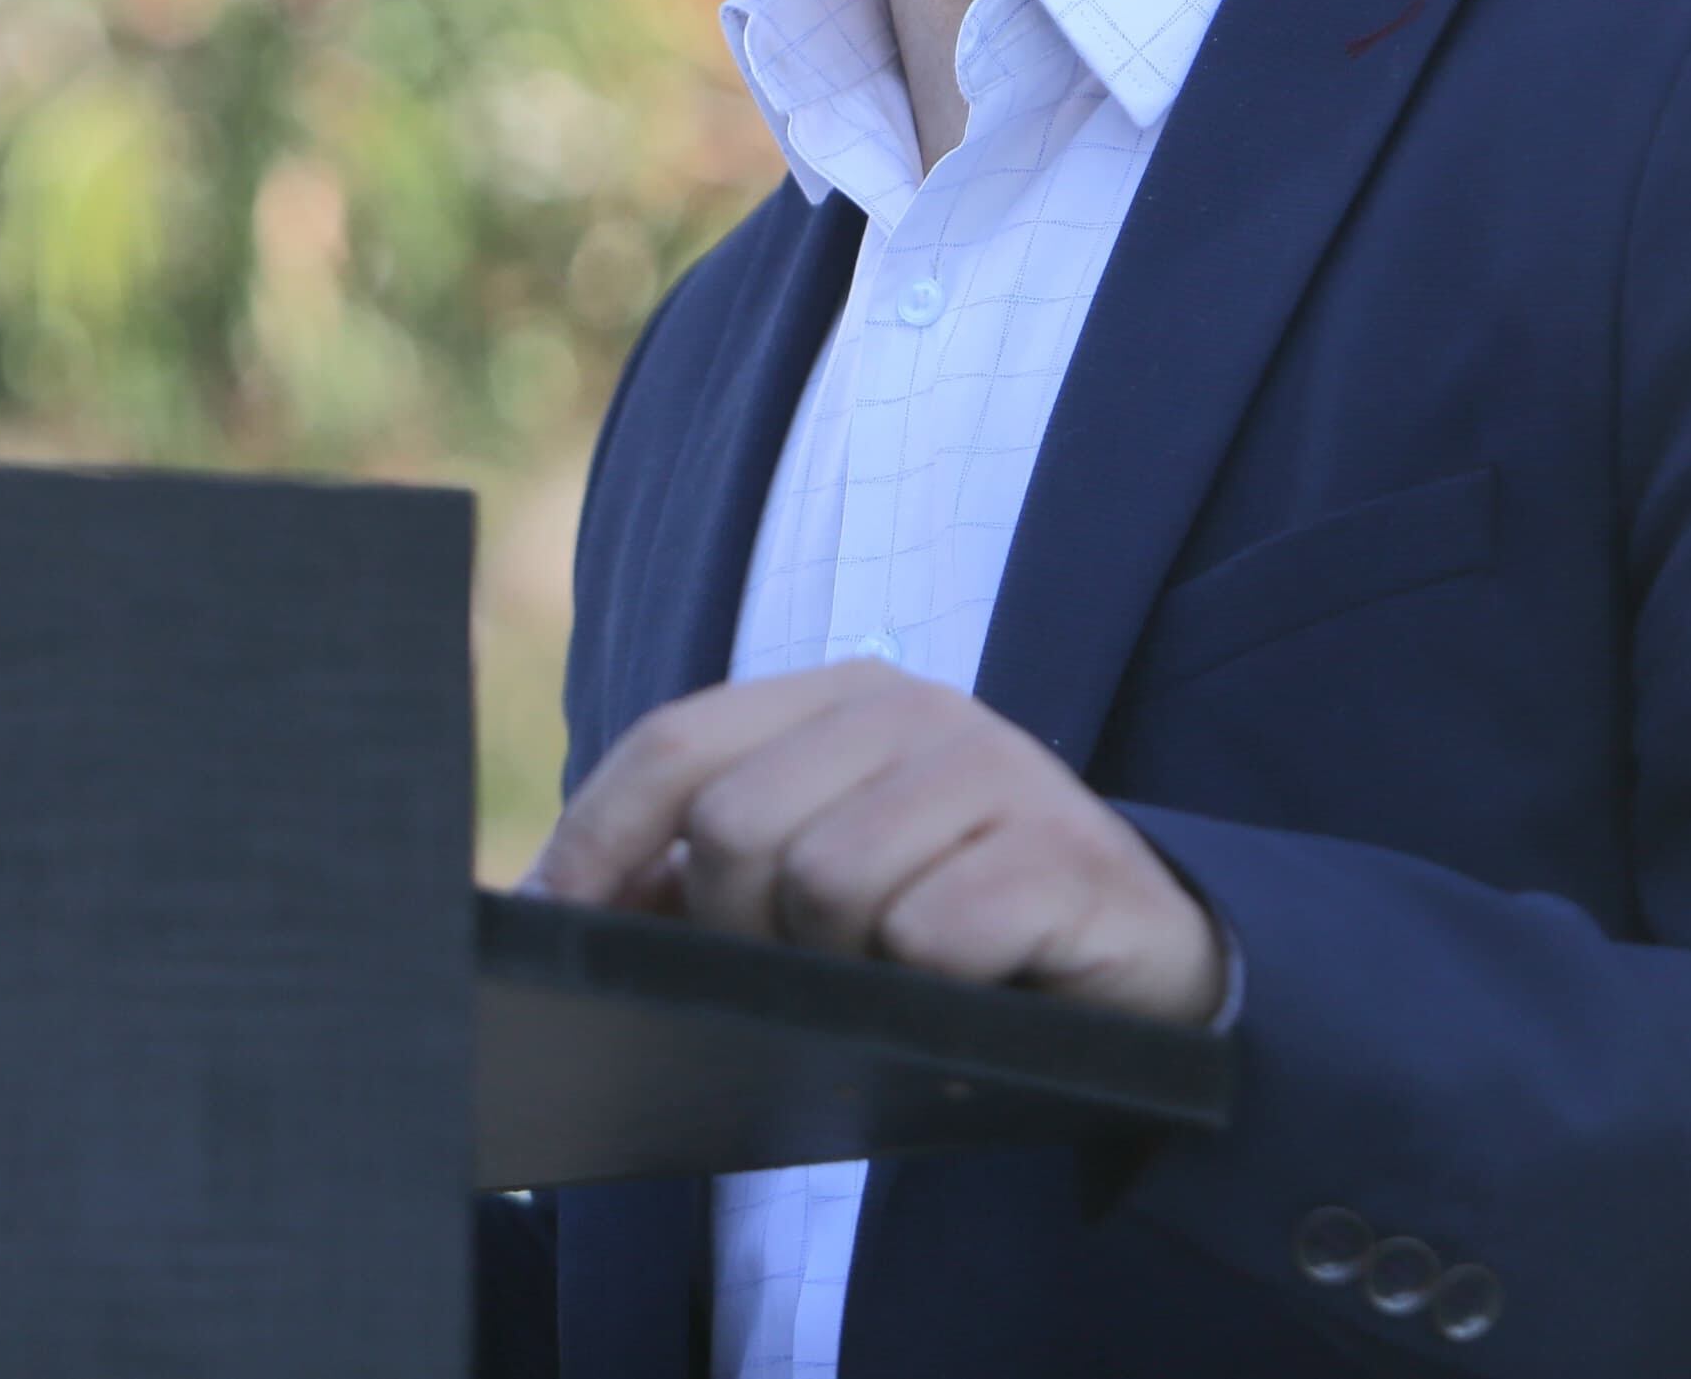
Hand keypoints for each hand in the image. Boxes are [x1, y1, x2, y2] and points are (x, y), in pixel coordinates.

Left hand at [522, 661, 1228, 1025]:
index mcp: (838, 698)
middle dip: (735, 930)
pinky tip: (965, 991)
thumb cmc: (951, 925)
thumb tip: (542, 906)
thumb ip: (699, 870)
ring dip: (840, 968)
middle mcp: (915, 710)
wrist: (1147, 962)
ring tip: (891, 982)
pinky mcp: (1065, 856)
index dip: (594, 839)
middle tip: (791, 979)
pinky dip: (927, 990)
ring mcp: (999, 772)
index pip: (674, 744)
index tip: (545, 924)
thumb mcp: (820, 878)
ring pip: (827, 884)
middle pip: (735, 827)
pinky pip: (929, 936)